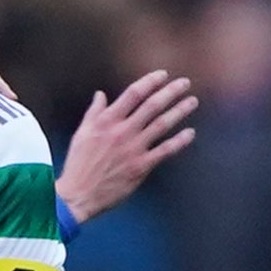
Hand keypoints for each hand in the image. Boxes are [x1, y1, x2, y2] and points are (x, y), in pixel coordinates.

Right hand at [56, 70, 196, 222]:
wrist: (78, 195)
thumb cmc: (77, 165)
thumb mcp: (81, 134)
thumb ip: (93, 113)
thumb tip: (100, 95)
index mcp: (106, 122)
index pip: (132, 94)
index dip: (150, 82)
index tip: (162, 75)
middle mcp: (122, 131)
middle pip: (152, 105)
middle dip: (171, 91)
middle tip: (185, 83)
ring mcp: (133, 148)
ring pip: (162, 124)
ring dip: (180, 111)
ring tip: (192, 101)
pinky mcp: (141, 166)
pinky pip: (166, 150)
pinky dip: (180, 141)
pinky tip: (190, 133)